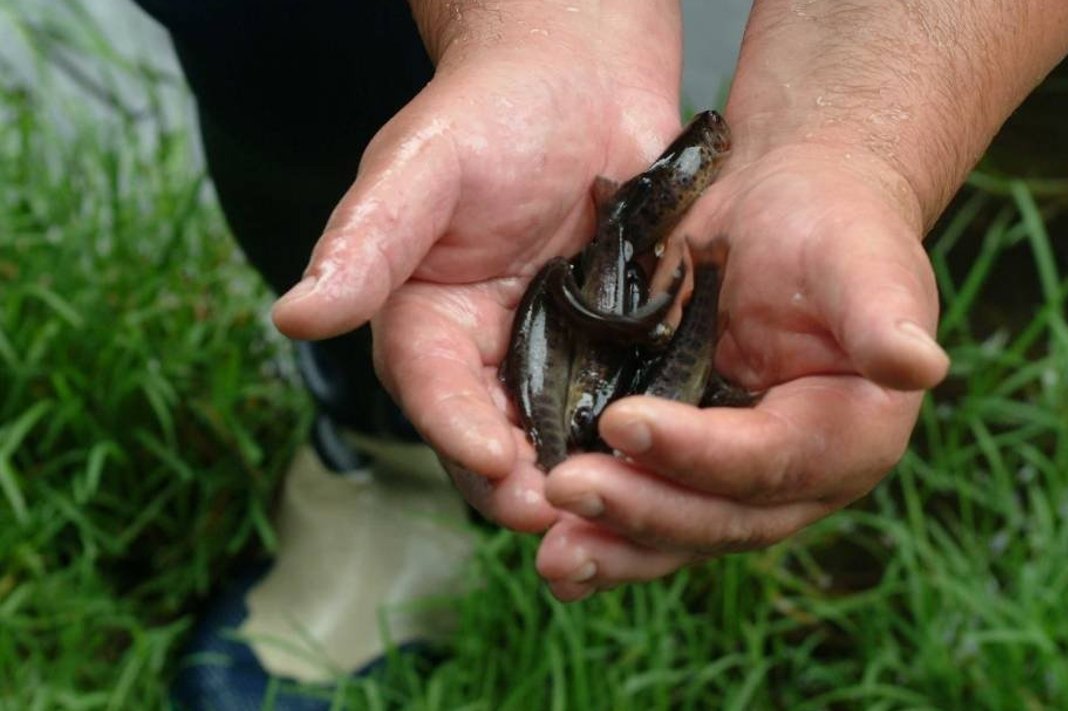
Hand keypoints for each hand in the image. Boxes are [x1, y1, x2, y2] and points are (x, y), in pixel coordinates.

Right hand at [271, 2, 683, 532]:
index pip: (432, 391)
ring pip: (565, 440)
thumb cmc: (489, 111)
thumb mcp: (422, 168)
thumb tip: (295, 313)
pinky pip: (633, 405)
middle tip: (560, 507)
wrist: (581, 80)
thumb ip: (367, 241)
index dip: (457, 431)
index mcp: (426, 324)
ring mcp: (561, 360)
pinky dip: (648, 436)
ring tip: (621, 499)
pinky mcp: (623, 352)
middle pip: (495, 441)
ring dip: (588, 476)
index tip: (492, 460)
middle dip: (522, 481)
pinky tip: (676, 456)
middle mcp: (488, 357)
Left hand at [535, 141, 948, 598]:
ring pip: (679, 530)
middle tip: (563, 492)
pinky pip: (650, 504)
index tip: (621, 422)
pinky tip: (549, 542)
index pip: (770, 461)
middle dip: (640, 510)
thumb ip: (884, 315)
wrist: (788, 206)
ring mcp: (741, 478)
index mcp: (851, 435)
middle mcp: (800, 476)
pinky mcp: (692, 464)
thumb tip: (922, 364)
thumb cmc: (833, 222)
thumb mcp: (861, 256)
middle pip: (719, 517)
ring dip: (613, 546)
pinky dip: (604, 530)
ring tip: (549, 557)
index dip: (699, 452)